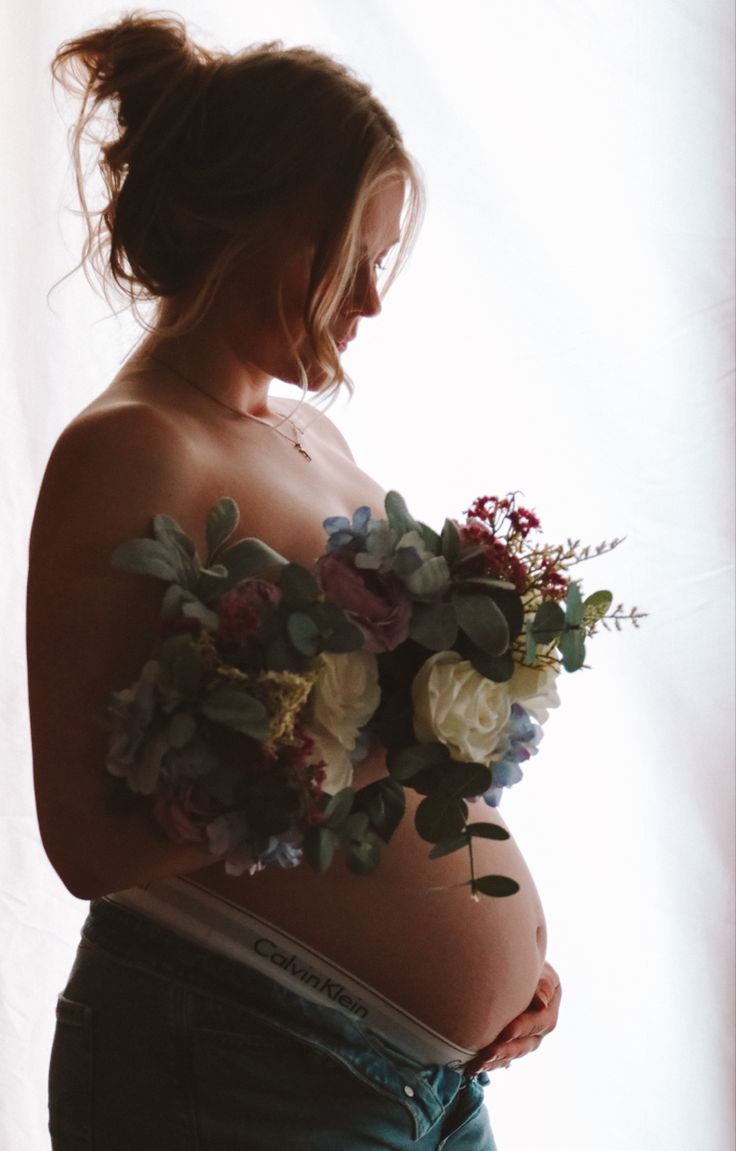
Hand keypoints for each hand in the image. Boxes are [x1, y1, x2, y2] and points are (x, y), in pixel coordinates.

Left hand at [465, 961, 560, 1075]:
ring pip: (511, 1055)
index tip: (505, 1033)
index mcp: (547, 1014)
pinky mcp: (509, 1045)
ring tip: (476, 1064)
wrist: (520, 973)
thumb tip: (542, 1002)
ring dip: (494, 1061)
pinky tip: (473, 1066)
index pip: (537, 1023)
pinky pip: (500, 1059)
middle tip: (486, 1054)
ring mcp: (524, 1042)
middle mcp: (537, 1033)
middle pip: (523, 1045)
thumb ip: (543, 986)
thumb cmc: (531, 969)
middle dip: (505, 1051)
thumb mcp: (541, 972)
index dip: (521, 1028)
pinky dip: (488, 1063)